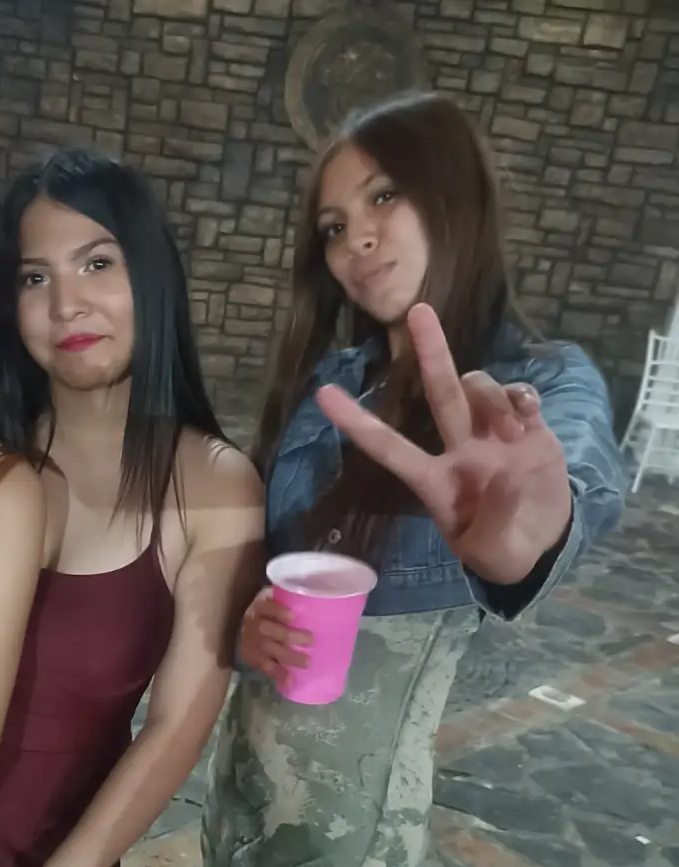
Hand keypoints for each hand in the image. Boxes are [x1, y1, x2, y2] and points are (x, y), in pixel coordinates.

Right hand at [240, 587, 312, 679]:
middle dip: (290, 635)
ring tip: (307, 663)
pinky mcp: (252, 658)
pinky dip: (278, 674)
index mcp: (259, 608)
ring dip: (288, 657)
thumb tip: (311, 606)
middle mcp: (254, 625)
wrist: (240, 632)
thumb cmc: (266, 617)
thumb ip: (285, 604)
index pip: (266, 607)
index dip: (277, 612)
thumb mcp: (271, 605)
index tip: (292, 616)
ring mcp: (252, 643)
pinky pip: (265, 666)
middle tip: (311, 640)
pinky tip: (289, 680)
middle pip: (269, 630)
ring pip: (269, 649)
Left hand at [316, 304, 572, 585]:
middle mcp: (459, 449)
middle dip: (431, 350)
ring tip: (514, 430)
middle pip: (439, 392)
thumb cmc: (502, 551)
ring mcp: (493, 434)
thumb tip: (505, 479)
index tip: (321, 393)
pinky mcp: (529, 428)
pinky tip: (529, 413)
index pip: (389, 448)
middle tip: (418, 310)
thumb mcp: (493, 556)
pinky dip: (522, 395)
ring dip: (492, 398)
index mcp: (435, 481)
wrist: (545, 544)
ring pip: (478, 388)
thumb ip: (494, 525)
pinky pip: (519, 394)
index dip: (356, 422)